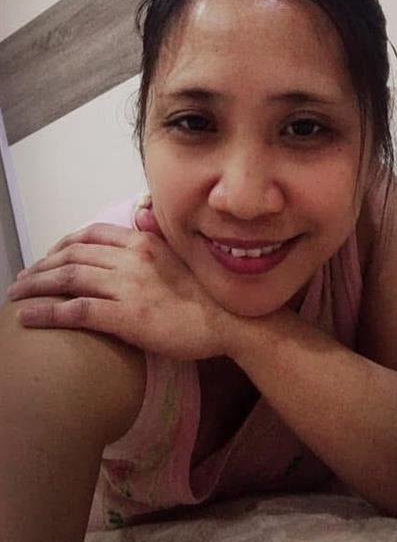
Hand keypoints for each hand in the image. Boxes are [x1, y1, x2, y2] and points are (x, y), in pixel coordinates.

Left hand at [7, 216, 232, 360]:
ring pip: (68, 278)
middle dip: (42, 266)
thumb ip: (156, 237)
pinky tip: (27, 317)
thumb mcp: (181, 256)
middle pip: (72, 255)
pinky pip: (75, 311)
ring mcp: (127, 286)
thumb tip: (140, 219)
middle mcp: (131, 258)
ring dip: (36, 286)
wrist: (229, 322)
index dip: (63, 244)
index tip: (49, 257)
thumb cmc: (207, 294)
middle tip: (23, 279)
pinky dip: (46, 313)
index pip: (91, 235)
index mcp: (144, 242)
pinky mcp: (125, 316)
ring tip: (16, 295)